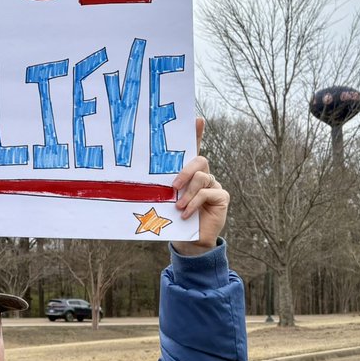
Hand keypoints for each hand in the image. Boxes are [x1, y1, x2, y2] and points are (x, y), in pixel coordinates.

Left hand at [171, 117, 228, 255]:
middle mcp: (203, 175)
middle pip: (199, 160)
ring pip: (202, 177)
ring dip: (187, 193)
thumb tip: (138, 182)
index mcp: (188, 173)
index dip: (197, 134)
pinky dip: (194, 203)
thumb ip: (162, 188)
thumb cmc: (173, 218)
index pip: (193, 149)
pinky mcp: (221, 197)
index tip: (197, 119)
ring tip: (178, 207)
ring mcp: (214, 185)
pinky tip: (185, 214)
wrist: (189, 241)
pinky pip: (208, 193)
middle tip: (174, 186)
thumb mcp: (164, 200)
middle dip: (185, 171)